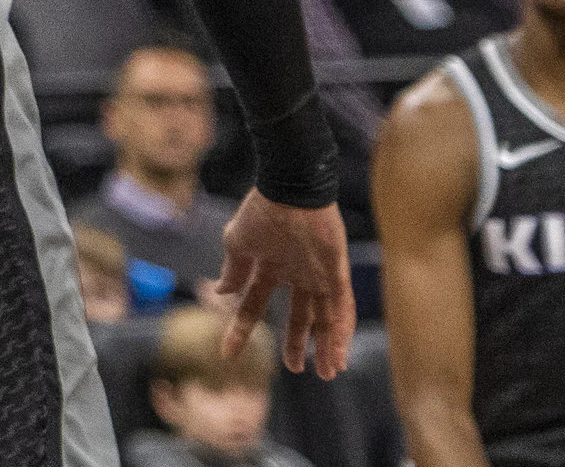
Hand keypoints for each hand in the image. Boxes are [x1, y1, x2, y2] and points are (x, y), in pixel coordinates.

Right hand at [217, 191, 353, 375]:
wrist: (289, 191)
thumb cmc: (261, 212)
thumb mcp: (239, 242)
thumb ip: (233, 269)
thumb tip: (221, 292)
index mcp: (269, 268)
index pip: (254, 305)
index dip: (241, 329)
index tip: (228, 354)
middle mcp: (296, 276)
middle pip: (298, 318)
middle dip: (297, 344)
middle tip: (297, 369)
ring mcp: (318, 277)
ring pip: (325, 320)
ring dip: (327, 347)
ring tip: (328, 373)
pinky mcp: (337, 275)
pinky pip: (343, 308)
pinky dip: (342, 331)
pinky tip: (340, 352)